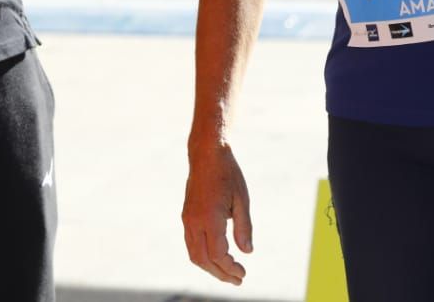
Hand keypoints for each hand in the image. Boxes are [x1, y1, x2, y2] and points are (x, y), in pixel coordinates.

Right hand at [184, 138, 254, 285]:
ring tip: (227, 273)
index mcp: (209, 217)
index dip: (230, 268)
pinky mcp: (186, 216)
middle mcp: (194, 221)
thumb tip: (247, 252)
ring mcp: (187, 219)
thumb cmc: (228, 174)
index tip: (243, 274)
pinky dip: (202, 256)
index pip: (217, 254)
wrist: (206, 154)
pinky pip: (191, 244)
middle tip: (237, 279)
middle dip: (220, 274)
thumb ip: (244, 227)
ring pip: (194, 254)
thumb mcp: (242, 199)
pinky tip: (216, 258)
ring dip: (210, 268)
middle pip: (203, 260)